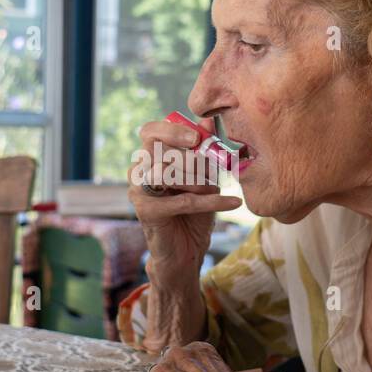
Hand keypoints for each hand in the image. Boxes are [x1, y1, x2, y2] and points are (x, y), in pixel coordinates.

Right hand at [126, 117, 241, 277]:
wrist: (186, 251)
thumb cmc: (193, 212)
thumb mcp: (204, 177)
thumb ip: (203, 150)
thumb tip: (207, 119)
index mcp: (150, 158)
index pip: (150, 131)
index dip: (172, 129)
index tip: (196, 136)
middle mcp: (138, 172)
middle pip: (156, 148)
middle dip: (191, 158)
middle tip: (213, 170)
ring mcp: (138, 192)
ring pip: (166, 172)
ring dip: (197, 179)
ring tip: (215, 188)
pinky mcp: (147, 212)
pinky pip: (182, 200)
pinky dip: (211, 201)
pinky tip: (233, 202)